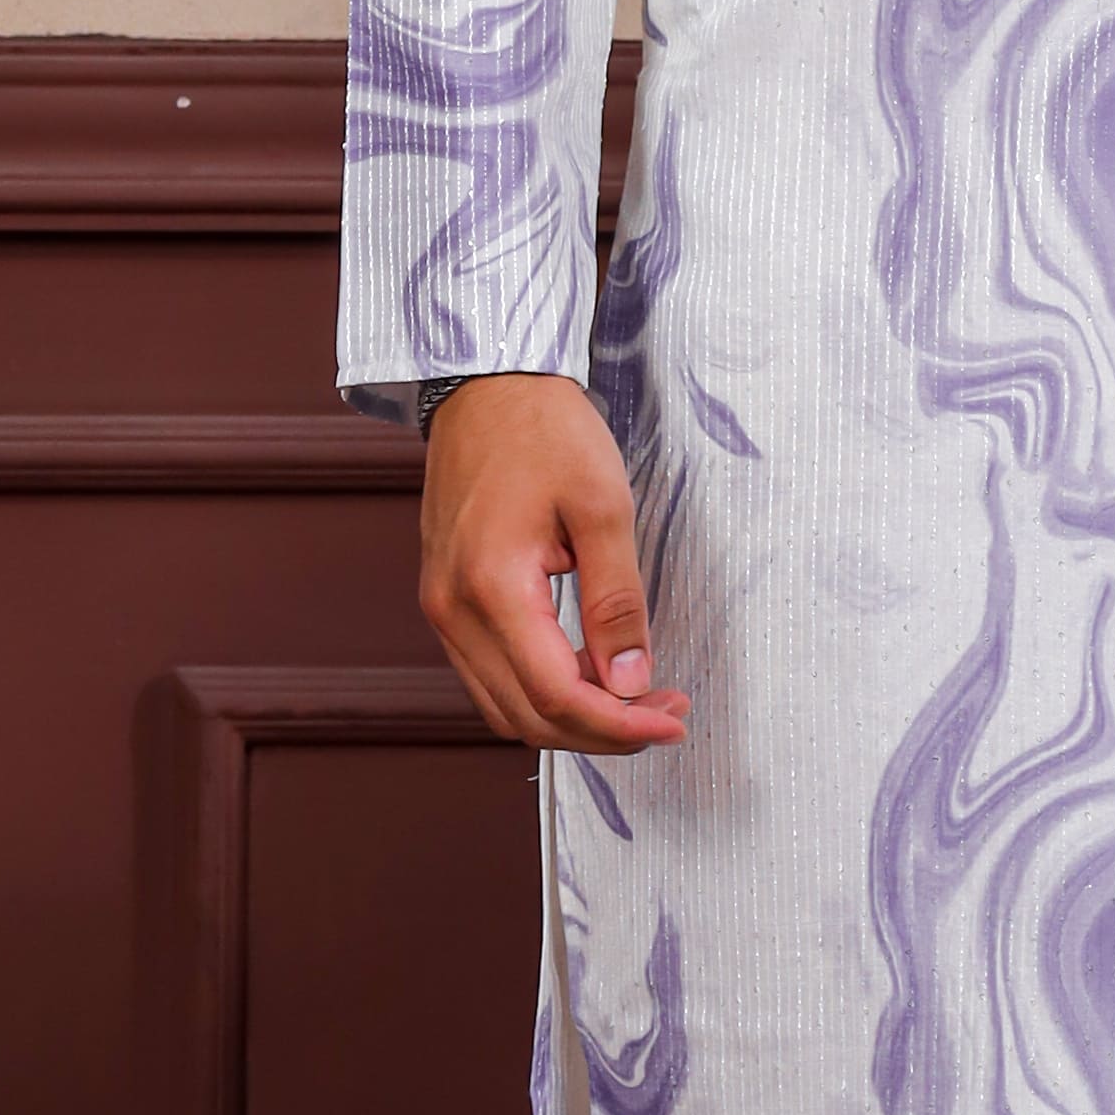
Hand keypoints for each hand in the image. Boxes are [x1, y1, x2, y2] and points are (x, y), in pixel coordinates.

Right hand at [419, 373, 689, 753]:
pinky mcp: (446, 600)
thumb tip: (630, 680)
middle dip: (603, 730)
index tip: (672, 721)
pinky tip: (589, 671)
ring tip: (634, 694)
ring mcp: (442, 607)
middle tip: (665, 710)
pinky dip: (541, 691)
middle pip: (528, 717)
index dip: (620, 725)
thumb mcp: (604, 507)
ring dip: (572, 717)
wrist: (487, 384)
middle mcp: (453, 609)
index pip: (557, 695)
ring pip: (505, 707)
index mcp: (492, 586)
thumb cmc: (545, 430)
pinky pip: (490, 676)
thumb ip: (617, 602)